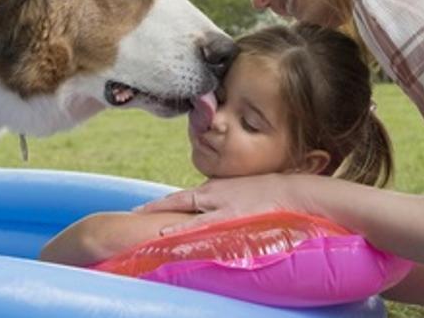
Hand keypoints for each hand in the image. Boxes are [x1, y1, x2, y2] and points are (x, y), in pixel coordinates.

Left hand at [135, 174, 308, 234]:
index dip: (162, 203)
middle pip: (177, 200)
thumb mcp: (240, 193)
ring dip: (164, 218)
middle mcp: (212, 193)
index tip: (142, 208)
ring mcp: (220, 204)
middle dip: (155, 207)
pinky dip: (183, 231)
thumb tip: (214, 212)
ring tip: (143, 226)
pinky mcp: (230, 216)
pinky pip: (201, 225)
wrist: (290, 191)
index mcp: (214, 188)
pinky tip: (167, 236)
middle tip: (133, 212)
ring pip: (185, 210)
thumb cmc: (268, 193)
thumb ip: (224, 201)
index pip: (182, 196)